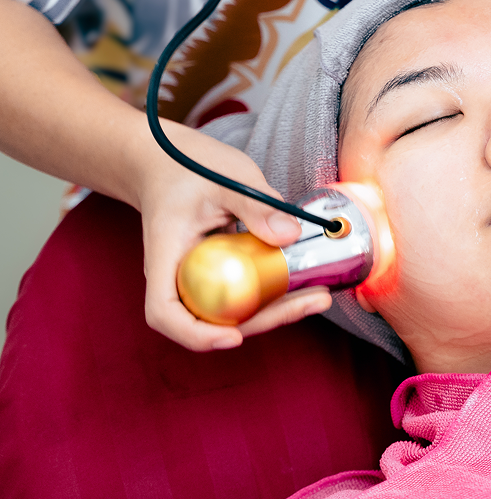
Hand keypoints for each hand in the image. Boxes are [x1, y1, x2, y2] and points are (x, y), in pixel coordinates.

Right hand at [133, 120, 331, 350]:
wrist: (164, 161)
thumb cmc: (185, 165)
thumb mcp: (224, 178)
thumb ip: (256, 206)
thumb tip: (291, 235)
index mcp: (165, 256)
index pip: (164, 312)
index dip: (196, 334)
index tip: (232, 337)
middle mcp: (177, 275)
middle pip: (212, 320)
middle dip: (265, 320)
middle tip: (313, 302)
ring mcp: (197, 275)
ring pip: (232, 309)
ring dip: (275, 310)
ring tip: (319, 296)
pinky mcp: (217, 270)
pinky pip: (242, 291)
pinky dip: (271, 291)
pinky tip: (304, 281)